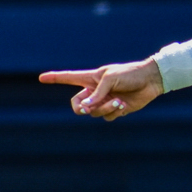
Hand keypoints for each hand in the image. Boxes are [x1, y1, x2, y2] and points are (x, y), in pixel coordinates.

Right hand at [39, 59, 164, 120]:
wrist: (150, 81)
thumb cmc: (130, 74)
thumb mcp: (110, 79)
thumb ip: (97, 93)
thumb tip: (86, 108)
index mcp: (91, 79)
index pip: (69, 78)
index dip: (55, 78)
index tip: (41, 77)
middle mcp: (95, 91)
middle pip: (77, 104)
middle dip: (80, 108)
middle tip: (86, 108)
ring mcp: (104, 101)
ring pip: (93, 113)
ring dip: (104, 108)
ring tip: (117, 100)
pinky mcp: (116, 110)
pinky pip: (107, 117)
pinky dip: (114, 112)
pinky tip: (123, 104)